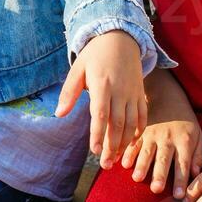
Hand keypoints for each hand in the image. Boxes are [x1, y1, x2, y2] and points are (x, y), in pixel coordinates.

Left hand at [54, 30, 146, 167]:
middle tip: (105, 164)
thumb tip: (58, 114)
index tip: (94, 151)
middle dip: (111, 146)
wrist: (121, 37)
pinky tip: (130, 143)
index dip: (98, 134)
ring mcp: (132, 93)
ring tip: (115, 159)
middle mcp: (120, 90)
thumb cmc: (95, 55)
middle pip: (117, 123)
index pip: (100, 114)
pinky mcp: (140, 93)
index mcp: (102, 84)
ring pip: (131, 123)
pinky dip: (138, 131)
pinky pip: (142, 116)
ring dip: (124, 143)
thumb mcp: (78, 68)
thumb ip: (69, 92)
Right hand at [118, 119, 201, 198]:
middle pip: (163, 159)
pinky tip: (123, 164)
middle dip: (159, 174)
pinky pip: (133, 143)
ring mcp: (152, 134)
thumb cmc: (185, 121)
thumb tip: (197, 175)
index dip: (181, 180)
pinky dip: (128, 153)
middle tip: (156, 189)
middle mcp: (168, 139)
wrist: (167, 95)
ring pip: (146, 152)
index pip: (183, 164)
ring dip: (141, 165)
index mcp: (184, 141)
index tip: (179, 196)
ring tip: (137, 178)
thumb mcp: (197, 135)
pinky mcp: (140, 130)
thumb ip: (197, 155)